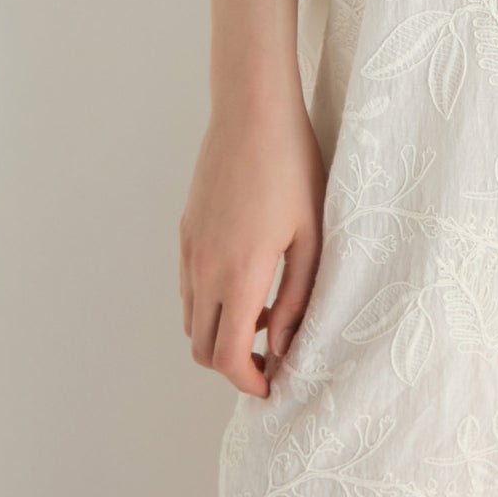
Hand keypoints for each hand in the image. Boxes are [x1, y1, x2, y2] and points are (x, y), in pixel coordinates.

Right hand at [179, 95, 325, 397]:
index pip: (228, 357)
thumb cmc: (293, 167)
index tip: (273, 385)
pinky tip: (247, 281)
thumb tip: (285, 346)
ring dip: (221, 332)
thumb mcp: (311, 235)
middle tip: (271, 357)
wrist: (252, 112)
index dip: (249, 381)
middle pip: (202, 349)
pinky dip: (211, 303)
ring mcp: (190, 250)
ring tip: (266, 317)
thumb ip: (299, 297)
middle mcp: (204, 269)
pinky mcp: (186, 231)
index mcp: (238, 276)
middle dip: (233, 365)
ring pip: (192, 319)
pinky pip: (190, 287)